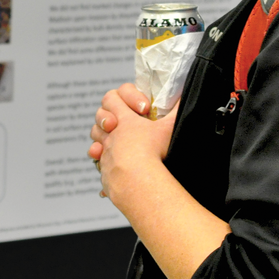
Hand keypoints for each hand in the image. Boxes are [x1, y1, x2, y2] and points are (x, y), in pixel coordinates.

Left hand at [89, 84, 177, 203]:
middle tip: (122, 123)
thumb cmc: (153, 152)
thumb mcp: (169, 128)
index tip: (142, 109)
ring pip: (96, 136)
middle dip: (109, 116)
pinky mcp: (105, 169)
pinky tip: (115, 164)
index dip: (125, 98)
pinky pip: (99, 160)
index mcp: (124, 119)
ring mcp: (106, 151)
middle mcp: (110, 133)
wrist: (137, 182)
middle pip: (100, 115)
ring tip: (119, 142)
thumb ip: (177, 110)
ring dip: (104, 136)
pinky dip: (105, 160)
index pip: (113, 97)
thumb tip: (183, 97)